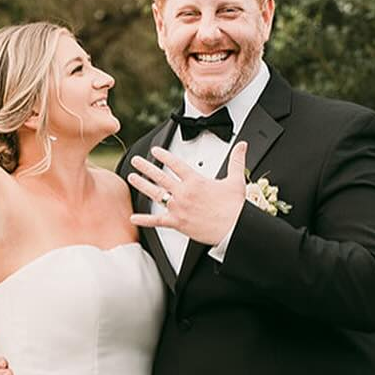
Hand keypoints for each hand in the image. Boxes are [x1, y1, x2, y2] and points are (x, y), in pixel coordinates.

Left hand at [129, 142, 247, 246]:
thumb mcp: (236, 179)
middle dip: (146, 167)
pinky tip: (133, 217)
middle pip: (160, 176)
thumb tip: (242, 145)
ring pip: (155, 194)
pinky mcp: (177, 223)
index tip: (155, 150)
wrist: (233, 228)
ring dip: (142, 185)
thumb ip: (236, 160)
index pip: (176, 164)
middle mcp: (183, 192)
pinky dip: (144, 220)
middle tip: (136, 161)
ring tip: (132, 177)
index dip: (164, 155)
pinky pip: (157, 221)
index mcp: (195, 181)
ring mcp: (178, 208)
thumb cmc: (234, 207)